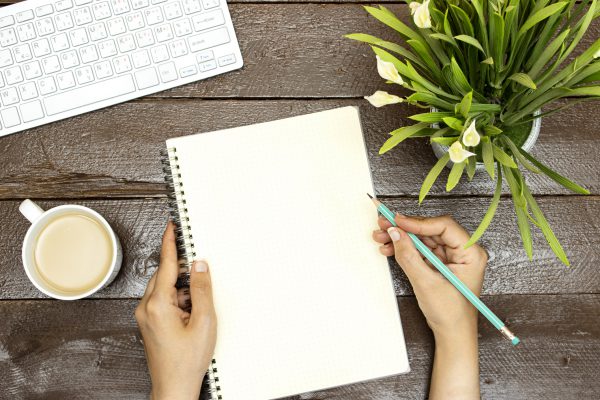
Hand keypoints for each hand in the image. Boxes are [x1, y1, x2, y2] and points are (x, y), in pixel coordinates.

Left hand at [135, 221, 216, 399]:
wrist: (174, 386)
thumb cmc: (187, 360)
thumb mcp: (204, 321)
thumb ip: (202, 289)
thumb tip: (199, 265)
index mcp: (158, 305)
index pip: (166, 265)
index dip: (170, 243)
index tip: (171, 226)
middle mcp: (146, 308)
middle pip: (165, 275)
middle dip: (182, 272)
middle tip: (199, 274)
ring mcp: (146, 317)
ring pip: (164, 288)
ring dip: (182, 290)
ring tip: (198, 309)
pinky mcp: (149, 323)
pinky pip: (163, 301)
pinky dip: (178, 300)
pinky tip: (191, 314)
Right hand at [372, 214, 486, 335]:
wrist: (452, 335)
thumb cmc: (451, 314)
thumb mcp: (426, 283)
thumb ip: (409, 256)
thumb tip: (395, 233)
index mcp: (471, 253)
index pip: (443, 226)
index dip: (418, 222)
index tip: (398, 221)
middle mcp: (462, 251)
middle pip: (430, 229)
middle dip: (405, 228)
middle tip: (384, 224)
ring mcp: (451, 257)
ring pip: (423, 238)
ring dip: (401, 237)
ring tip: (381, 237)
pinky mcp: (440, 263)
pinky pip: (420, 249)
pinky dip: (405, 248)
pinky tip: (390, 248)